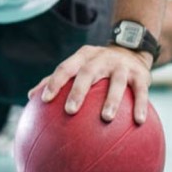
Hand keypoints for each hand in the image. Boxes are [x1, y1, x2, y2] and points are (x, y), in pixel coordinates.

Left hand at [28, 44, 151, 123]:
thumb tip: (30, 97)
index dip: (54, 82)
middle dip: (78, 91)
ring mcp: (121, 65)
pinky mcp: (140, 74)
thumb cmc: (96, 66)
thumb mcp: (78, 66)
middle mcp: (101, 58)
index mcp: (82, 57)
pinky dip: (140, 105)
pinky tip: (138, 122)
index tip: (44, 100)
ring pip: (117, 82)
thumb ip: (57, 80)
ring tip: (105, 118)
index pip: (65, 67)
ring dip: (111, 100)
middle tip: (70, 110)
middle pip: (88, 73)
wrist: (131, 50)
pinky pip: (141, 91)